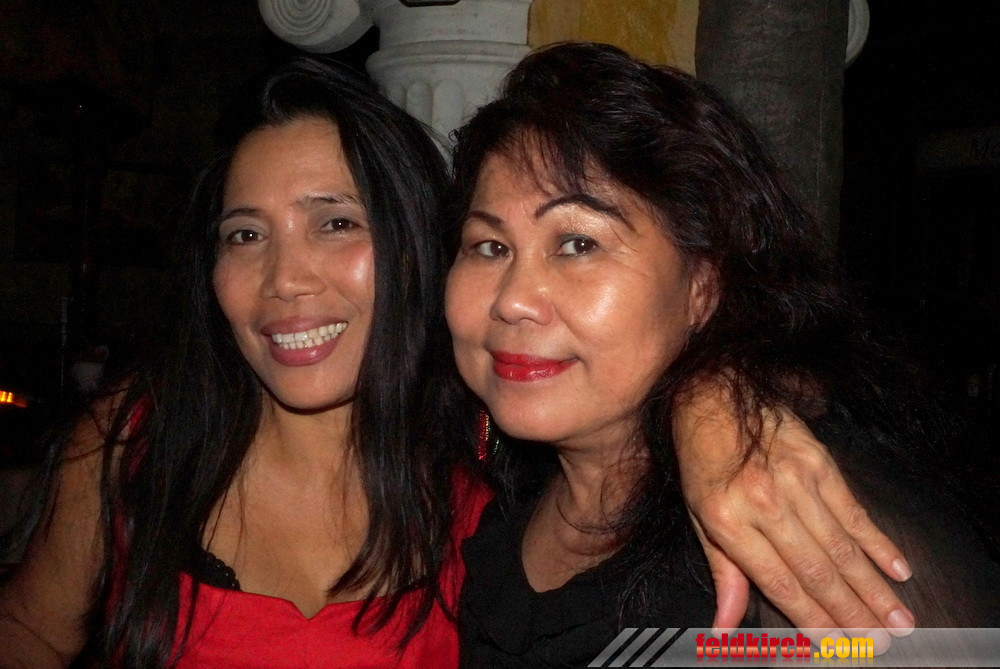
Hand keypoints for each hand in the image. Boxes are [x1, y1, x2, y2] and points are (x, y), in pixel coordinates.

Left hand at [673, 384, 915, 647]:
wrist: (711, 394)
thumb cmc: (701, 462)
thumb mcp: (698, 517)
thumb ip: (722, 574)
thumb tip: (724, 629)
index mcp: (729, 520)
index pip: (779, 582)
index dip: (811, 619)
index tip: (838, 647)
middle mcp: (764, 502)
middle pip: (817, 569)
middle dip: (852, 613)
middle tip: (882, 644)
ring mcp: (795, 479)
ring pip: (841, 545)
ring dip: (873, 587)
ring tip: (898, 619)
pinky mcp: (817, 459)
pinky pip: (852, 509)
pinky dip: (878, 542)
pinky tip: (899, 569)